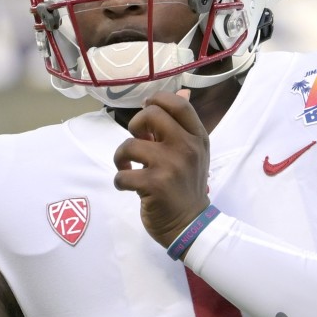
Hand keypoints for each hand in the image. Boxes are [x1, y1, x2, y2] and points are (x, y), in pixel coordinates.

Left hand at [113, 90, 210, 246]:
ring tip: (128, 168)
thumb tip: (181, 91)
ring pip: (130, 145)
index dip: (157, 101)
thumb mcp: (193, 152)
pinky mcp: (154, 185)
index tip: (147, 114)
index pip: (178, 104)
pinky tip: (129, 186)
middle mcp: (187, 147)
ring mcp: (171, 166)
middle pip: (151, 115)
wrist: (190, 225)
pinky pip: (122, 174)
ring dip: (121, 157)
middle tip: (138, 143)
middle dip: (135, 126)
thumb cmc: (186, 187)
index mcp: (197, 137)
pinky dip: (120, 180)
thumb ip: (182, 125)